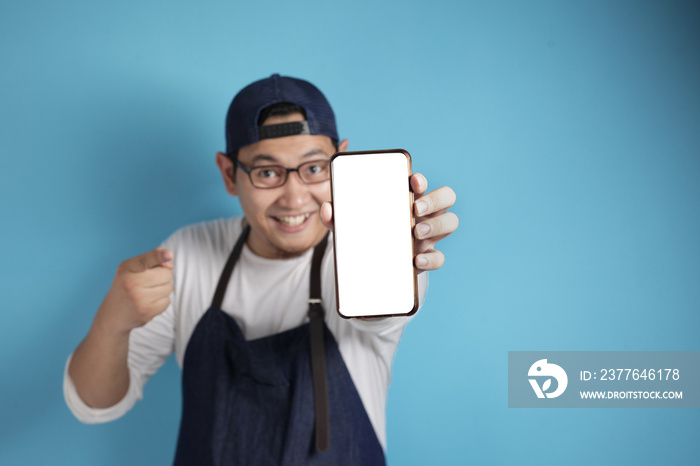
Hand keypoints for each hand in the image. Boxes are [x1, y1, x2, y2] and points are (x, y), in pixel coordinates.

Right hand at [95, 247, 174, 334]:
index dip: (158, 256)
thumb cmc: (126, 285)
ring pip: (169, 288)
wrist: (112, 314)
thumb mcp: (131, 268)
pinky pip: (167, 301)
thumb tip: (170, 262)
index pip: (146, 260)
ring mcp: (139, 299)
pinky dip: (161, 301)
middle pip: (166, 274)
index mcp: (127, 268)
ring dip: (163, 289)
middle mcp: (131, 283)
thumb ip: (151, 258)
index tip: (169, 254)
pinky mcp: (146, 312)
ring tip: (147, 292)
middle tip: (148, 281)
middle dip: (162, 276)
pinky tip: (148, 302)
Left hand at [319, 172, 456, 271]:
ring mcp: (428, 235)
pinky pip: (440, 257)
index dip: (421, 180)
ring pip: (450, 222)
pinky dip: (432, 258)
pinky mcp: (427, 257)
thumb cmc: (366, 234)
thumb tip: (327, 208)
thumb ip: (338, 216)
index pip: (421, 184)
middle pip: (446, 198)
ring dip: (437, 224)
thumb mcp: (351, 224)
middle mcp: (424, 214)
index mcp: (406, 199)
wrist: (372, 266)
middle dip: (435, 200)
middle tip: (415, 209)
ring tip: (417, 232)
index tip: (412, 181)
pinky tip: (417, 260)